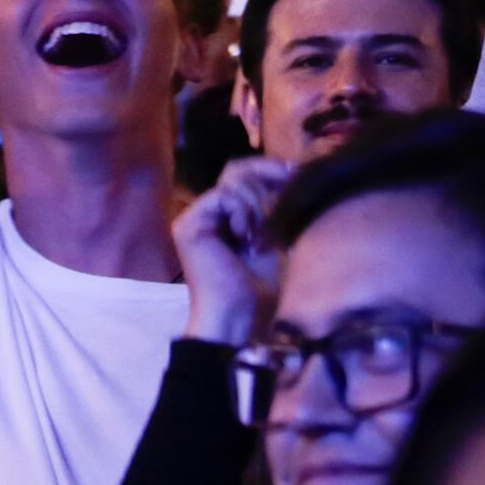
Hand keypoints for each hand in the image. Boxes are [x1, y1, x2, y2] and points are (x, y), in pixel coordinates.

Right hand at [175, 156, 290, 343]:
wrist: (243, 316)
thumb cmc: (261, 287)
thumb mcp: (274, 236)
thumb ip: (272, 204)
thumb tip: (290, 169)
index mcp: (226, 217)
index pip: (243, 176)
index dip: (268, 168)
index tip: (296, 170)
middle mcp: (207, 215)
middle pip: (236, 171)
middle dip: (266, 175)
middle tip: (288, 187)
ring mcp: (195, 219)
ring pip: (232, 183)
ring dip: (257, 206)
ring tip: (259, 237)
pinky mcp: (188, 225)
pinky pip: (222, 196)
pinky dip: (241, 212)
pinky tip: (244, 237)